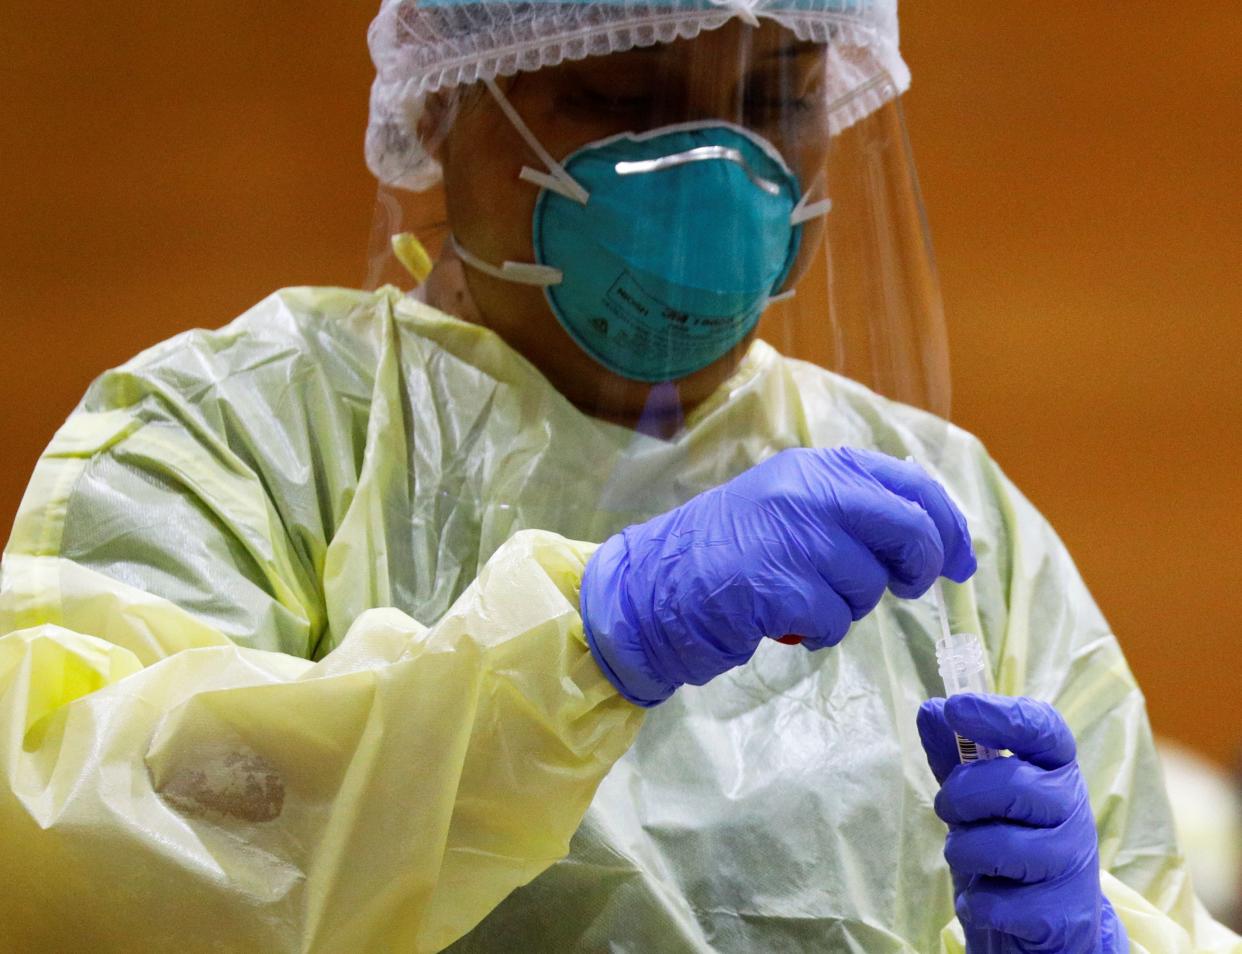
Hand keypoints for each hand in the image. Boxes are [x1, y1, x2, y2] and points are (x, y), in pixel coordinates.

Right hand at [580, 446, 976, 705]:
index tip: (960, 558)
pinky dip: (817, 630)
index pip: (909, 482)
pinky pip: (833, 618)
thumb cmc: (719, 554)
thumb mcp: (784, 510)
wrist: (645, 588)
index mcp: (815, 467)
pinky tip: (784, 623)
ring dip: (847, 605)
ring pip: (870, 583)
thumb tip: (927, 540)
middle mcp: (807, 491)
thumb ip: (845, 512)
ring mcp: (792, 536)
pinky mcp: (777, 585)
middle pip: (908, 528)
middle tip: (907, 587)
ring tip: (802, 601)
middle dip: (919, 565)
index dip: (945, 523)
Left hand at [917, 694, 1128, 952]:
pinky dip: (976, 901)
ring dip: (964, 852)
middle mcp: (1074, 809)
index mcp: (1056, 768)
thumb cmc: (1010, 837)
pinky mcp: (1063, 913)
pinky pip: (998, 902)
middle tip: (950, 809)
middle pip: (1011, 785)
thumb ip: (956, 752)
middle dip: (960, 797)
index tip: (956, 706)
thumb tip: (929, 710)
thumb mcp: (981, 792)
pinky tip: (986, 898)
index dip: (1000, 715)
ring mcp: (1073, 862)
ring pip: (1001, 847)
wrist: (1045, 919)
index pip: (1043, 729)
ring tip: (969, 856)